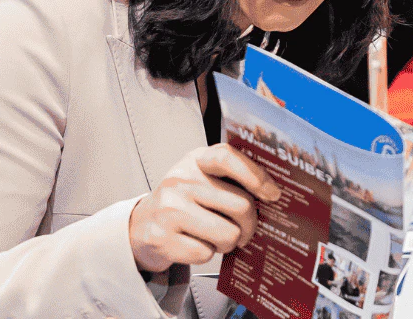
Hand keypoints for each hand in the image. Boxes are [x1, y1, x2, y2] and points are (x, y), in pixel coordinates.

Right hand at [129, 143, 281, 273]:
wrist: (139, 226)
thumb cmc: (183, 202)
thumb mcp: (202, 178)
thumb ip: (231, 178)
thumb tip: (272, 194)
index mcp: (195, 160)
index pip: (228, 158)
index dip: (256, 176)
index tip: (273, 194)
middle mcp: (180, 180)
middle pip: (240, 205)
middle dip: (249, 225)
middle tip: (244, 231)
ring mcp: (169, 209)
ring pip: (227, 234)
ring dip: (229, 243)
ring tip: (218, 238)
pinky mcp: (162, 238)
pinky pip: (205, 253)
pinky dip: (207, 254)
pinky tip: (196, 245)